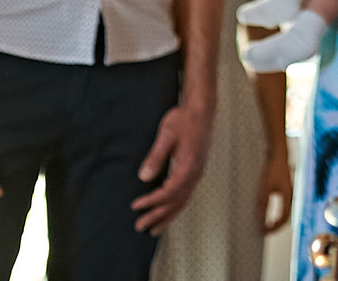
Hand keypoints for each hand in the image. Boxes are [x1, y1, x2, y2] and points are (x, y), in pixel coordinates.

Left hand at [131, 97, 212, 232]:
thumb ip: (156, 156)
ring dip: (168, 216)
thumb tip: (144, 177)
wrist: (202, 109)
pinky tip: (168, 211)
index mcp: (188, 167)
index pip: (168, 193)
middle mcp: (195, 174)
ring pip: (183, 201)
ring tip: (154, 229)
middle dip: (158, 216)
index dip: (151, 202)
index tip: (136, 206)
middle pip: (176, 202)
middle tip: (140, 226)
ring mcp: (197, 173)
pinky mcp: (195, 170)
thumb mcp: (166, 134)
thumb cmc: (184, 119)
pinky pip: (186, 195)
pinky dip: (176, 207)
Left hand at [261, 144, 293, 231]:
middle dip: (275, 227)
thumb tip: (258, 218)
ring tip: (264, 225)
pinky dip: (275, 213)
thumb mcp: (265, 186)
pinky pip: (282, 207)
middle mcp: (290, 197)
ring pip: (284, 213)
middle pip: (285, 218)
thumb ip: (262, 202)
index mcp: (287, 197)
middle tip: (263, 232)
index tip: (263, 232)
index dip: (274, 228)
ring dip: (275, 221)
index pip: (283, 219)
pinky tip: (265, 213)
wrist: (278, 155)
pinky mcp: (284, 191)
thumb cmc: (272, 169)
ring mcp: (288, 194)